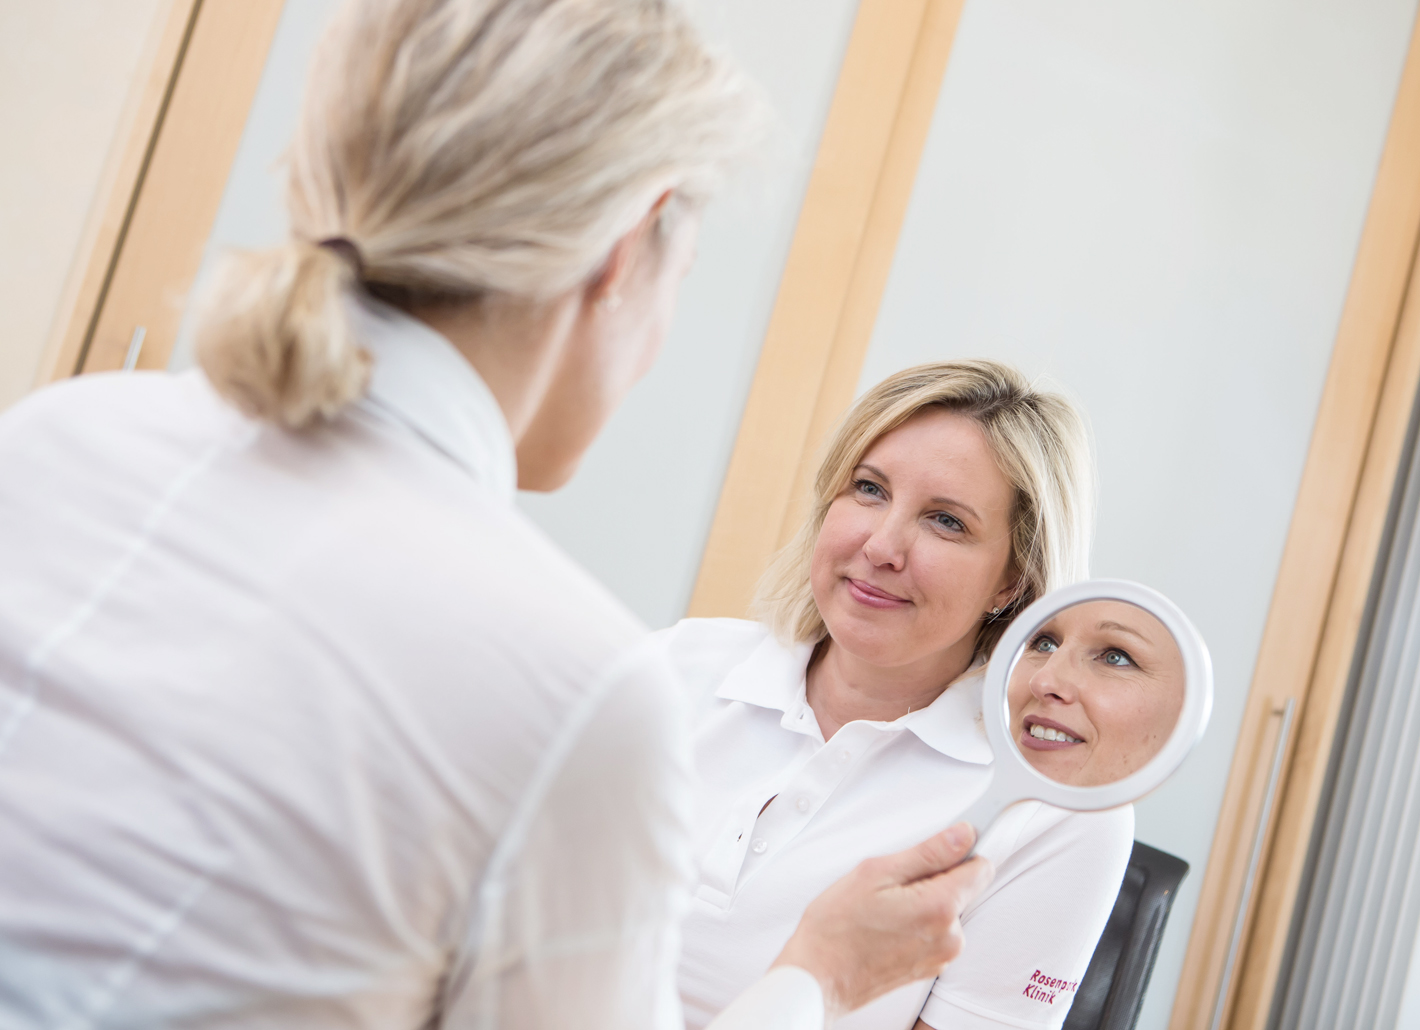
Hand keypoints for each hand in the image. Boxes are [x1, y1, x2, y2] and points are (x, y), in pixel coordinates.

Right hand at [770, 822, 993, 1017]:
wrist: (818, 976)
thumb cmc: (837, 928)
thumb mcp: (876, 873)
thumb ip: (928, 852)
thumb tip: (962, 835)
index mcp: (940, 908)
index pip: (981, 867)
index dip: (961, 850)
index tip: (942, 846)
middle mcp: (949, 937)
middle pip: (962, 888)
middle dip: (934, 877)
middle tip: (893, 882)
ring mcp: (941, 956)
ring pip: (947, 909)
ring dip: (924, 901)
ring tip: (884, 907)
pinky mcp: (930, 967)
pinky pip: (935, 931)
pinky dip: (917, 922)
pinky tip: (886, 924)